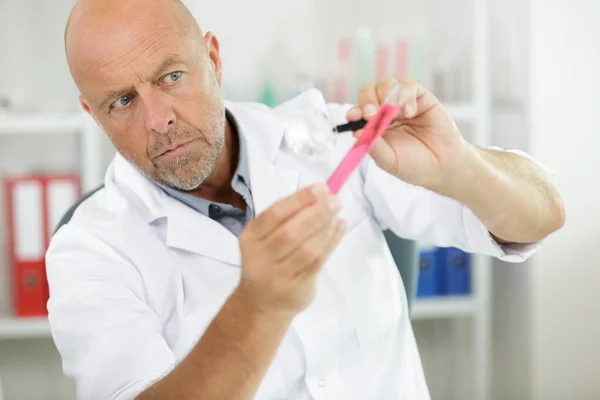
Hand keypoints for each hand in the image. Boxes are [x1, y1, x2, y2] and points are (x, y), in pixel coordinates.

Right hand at [237, 184, 345, 315]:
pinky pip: (318, 262)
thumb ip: (286, 218)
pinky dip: (332, 242)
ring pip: (308, 250)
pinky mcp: (297, 288)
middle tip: (335, 200)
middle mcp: (261, 258)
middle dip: (316, 214)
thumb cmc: (266, 261)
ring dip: (326, 229)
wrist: (261, 304)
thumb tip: (320, 194)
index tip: (321, 188)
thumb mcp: (264, 239)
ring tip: (337, 213)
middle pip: (291, 232)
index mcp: (251, 239)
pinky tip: (339, 228)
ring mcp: (279, 276)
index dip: (300, 199)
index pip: (275, 214)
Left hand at [346, 76, 472, 191]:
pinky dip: (406, 96)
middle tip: (372, 113)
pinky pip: (408, 85)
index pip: (357, 110)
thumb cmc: (413, 165)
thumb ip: (374, 146)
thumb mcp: (389, 160)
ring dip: (386, 95)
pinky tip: (410, 112)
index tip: (354, 117)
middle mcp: (384, 111)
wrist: (442, 166)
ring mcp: (401, 102)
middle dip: (368, 100)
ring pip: (386, 83)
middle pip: (368, 91)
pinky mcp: (420, 96)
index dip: (354, 111)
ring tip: (395, 114)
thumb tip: (357, 131)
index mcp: (372, 126)